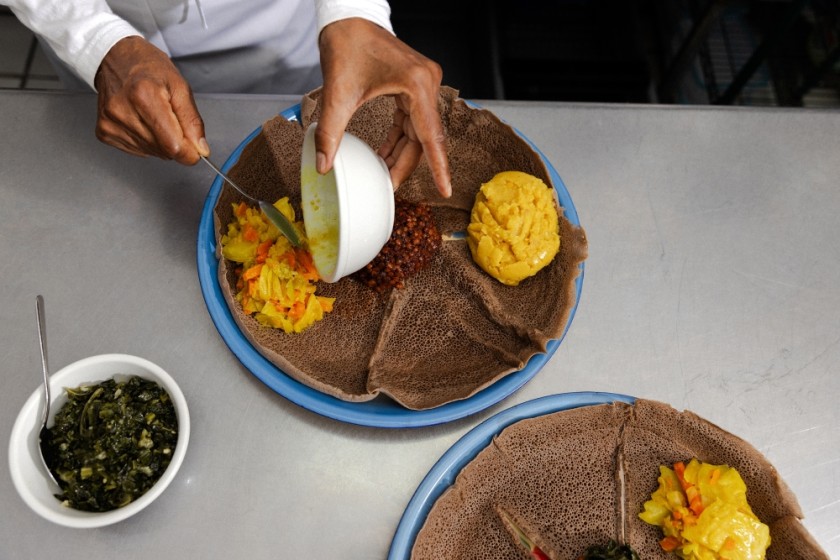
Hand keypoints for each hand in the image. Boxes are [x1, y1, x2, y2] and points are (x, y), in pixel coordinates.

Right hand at [93, 36, 208, 163]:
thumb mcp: (180, 86)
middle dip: (176, 143)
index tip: (195, 149)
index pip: (173, 145)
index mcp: (144, 96)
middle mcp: (123, 111)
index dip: (189, 152)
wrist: (116, 58)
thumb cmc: (148, 67)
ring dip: (161, 142)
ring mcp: (111, 122)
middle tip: (173, 121)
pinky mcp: (104, 131)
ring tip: (155, 117)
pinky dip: (146, 141)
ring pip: (151, 152)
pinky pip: (137, 150)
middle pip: (163, 151)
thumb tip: (200, 149)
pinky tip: (142, 121)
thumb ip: (193, 121)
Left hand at [317, 18, 451, 197]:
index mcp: (417, 85)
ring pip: (418, 132)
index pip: (430, 136)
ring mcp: (423, 84)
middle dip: (406, 164)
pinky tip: (385, 154)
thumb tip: (324, 165)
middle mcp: (427, 84)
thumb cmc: (347, 44)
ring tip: (385, 175)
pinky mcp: (414, 86)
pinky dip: (399, 138)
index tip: (445, 190)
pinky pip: (411, 121)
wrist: (348, 18)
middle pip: (423, 138)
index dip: (438, 167)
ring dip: (401, 153)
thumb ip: (331, 132)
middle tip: (389, 187)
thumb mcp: (338, 93)